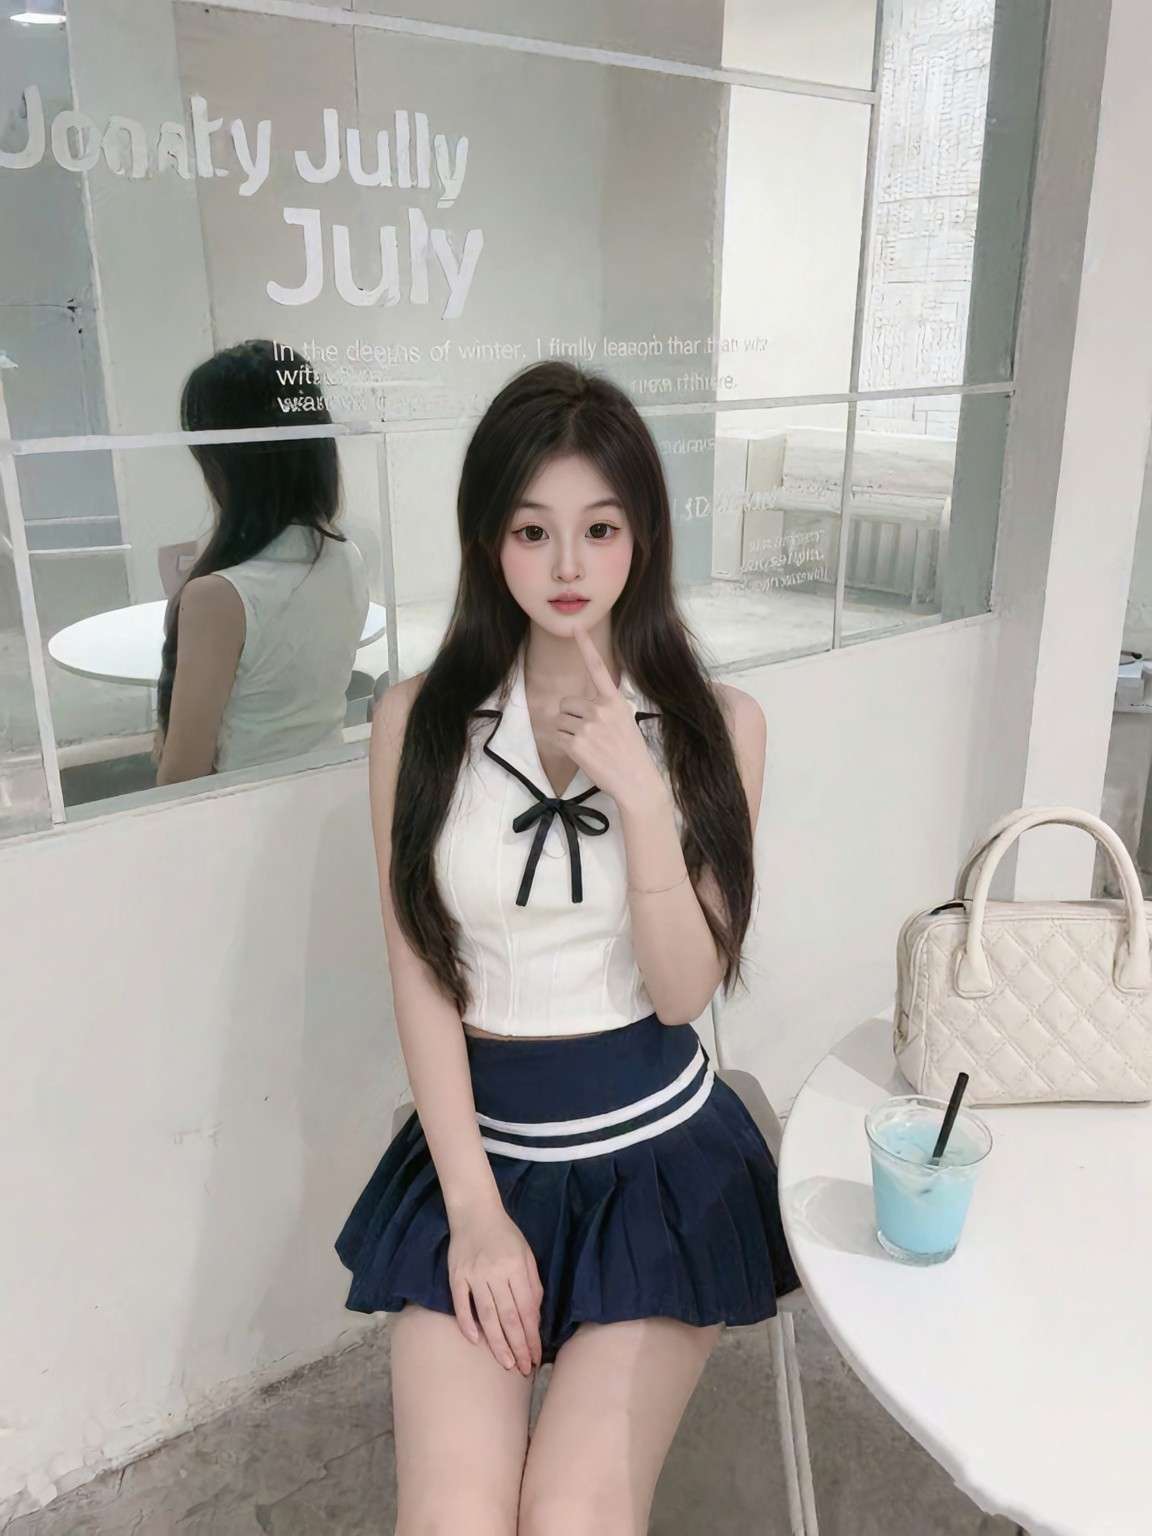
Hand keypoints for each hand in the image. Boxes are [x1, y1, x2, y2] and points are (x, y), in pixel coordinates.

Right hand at [446, 1204, 543, 1374]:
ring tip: (506, 1364)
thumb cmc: (505, 1235)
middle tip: (524, 1369)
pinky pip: (461, 1304)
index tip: (536, 1357)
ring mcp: (474, 1275)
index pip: (527, 1309)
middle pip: (509, 1317)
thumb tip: (535, 1317)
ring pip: (488, 1315)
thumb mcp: (526, 1254)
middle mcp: (496, 1272)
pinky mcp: (456, 1276)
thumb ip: (532, 1284)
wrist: (475, 1212)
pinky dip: (468, 1324)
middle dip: (519, 1346)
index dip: (533, 1336)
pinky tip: (476, 1342)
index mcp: (517, 1266)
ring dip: (498, 1343)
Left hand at [554, 623, 663, 807]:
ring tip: (587, 746)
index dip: (585, 646)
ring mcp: (588, 726)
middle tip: (586, 733)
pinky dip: (564, 746)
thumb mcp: (625, 721)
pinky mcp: (577, 744)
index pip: (598, 668)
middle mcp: (600, 709)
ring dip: (566, 732)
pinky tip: (582, 755)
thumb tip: (582, 705)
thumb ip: (605, 708)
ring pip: (559, 720)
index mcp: (615, 700)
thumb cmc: (631, 753)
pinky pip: (558, 737)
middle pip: (567, 702)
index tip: (576, 626)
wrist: (636, 781)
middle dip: (570, 716)